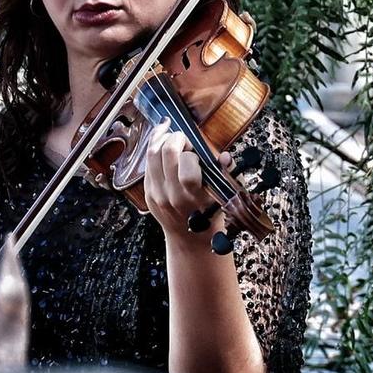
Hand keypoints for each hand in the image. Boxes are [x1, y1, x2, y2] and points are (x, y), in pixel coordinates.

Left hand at [139, 125, 224, 243]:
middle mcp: (172, 195)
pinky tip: (161, 142)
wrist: (191, 238)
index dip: (191, 152)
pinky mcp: (147, 193)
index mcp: (194, 196)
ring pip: (151, 155)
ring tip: (170, 134)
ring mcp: (156, 194)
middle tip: (184, 138)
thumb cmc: (210, 214)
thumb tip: (225, 156)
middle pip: (166, 153)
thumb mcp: (224, 195)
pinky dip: (153, 149)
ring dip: (161, 139)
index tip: (196, 150)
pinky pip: (146, 164)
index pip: (187, 165)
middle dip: (176, 138)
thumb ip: (226, 173)